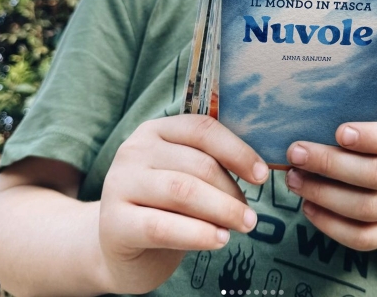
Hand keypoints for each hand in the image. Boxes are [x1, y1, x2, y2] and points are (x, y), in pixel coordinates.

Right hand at [98, 115, 269, 293]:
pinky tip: (219, 240)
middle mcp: (134, 150)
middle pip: (197, 163)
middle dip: (231, 190)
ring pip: (183, 191)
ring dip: (222, 210)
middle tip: (251, 215)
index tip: (262, 175)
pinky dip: (197, 234)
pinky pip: (162, 226)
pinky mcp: (114, 221)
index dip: (236, 150)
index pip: (201, 129)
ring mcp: (120, 183)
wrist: (117, 247)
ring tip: (243, 226)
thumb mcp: (183, 176)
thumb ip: (208, 164)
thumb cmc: (161, 206)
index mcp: (155, 130)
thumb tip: (257, 169)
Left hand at [285, 120, 376, 250]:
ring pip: (365, 207)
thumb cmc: (354, 150)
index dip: (370, 136)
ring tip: (293, 180)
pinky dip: (330, 223)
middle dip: (330, 163)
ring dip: (323, 194)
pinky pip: (359, 237)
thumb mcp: (352, 132)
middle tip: (295, 153)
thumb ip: (333, 126)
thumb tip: (299, 125)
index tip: (339, 132)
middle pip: (375, 173)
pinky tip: (307, 206)